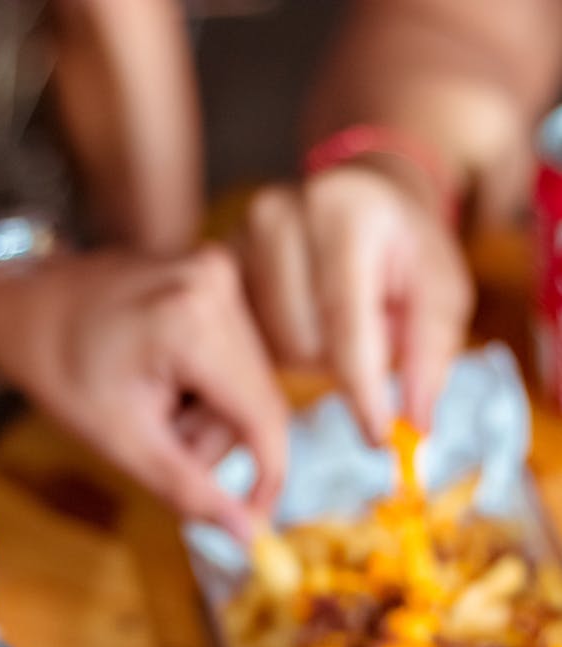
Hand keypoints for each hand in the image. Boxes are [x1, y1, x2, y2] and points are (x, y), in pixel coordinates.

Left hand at [0, 245, 287, 539]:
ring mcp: (217, 274)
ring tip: (149, 407)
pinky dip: (202, 388)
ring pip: (245, 385)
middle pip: (255, 404)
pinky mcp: (214, 277)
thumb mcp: (122, 440)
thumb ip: (189, 490)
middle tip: (155, 442)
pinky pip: (232, 358)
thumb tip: (248, 535)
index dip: (269, 476)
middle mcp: (218, 286)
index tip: (255, 518)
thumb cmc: (59, 369)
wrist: (23, 304)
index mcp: (194, 322)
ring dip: (204, 416)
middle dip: (209, 440)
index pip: (264, 417)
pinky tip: (161, 383)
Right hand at [236, 164, 473, 441]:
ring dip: (309, 355)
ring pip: (272, 349)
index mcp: (344, 214)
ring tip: (332, 320)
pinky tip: (301, 319)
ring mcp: (239, 237)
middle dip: (339, 360)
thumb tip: (415, 426)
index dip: (362, 390)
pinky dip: (279, 347)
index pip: (346, 323)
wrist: (360, 200)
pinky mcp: (216, 261)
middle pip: (302, 342)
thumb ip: (431, 357)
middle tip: (366, 331)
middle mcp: (280, 215)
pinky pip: (243, 341)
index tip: (378, 436)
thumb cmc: (405, 250)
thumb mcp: (441, 293)